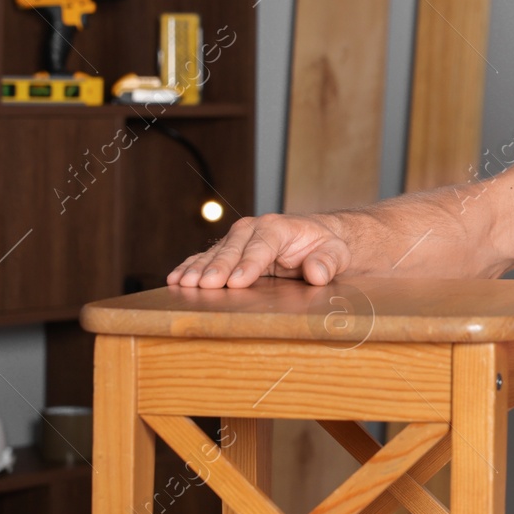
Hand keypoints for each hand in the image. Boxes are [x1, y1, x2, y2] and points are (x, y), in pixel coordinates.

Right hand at [167, 213, 350, 288]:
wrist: (316, 237)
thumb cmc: (326, 246)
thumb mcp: (337, 253)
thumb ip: (328, 261)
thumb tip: (316, 273)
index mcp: (279, 228)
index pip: (262, 246)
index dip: (249, 264)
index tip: (236, 282)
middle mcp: (255, 229)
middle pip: (233, 248)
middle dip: (218, 267)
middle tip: (205, 285)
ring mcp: (238, 238)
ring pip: (215, 253)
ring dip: (199, 269)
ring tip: (183, 284)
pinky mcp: (229, 250)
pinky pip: (206, 257)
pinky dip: (190, 266)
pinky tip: (175, 278)